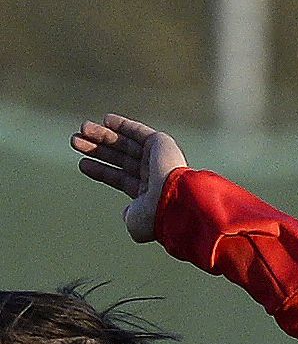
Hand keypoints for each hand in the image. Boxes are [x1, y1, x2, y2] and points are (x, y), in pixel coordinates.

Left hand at [71, 114, 187, 243]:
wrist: (176, 199)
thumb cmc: (155, 216)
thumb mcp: (136, 223)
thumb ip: (130, 217)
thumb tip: (126, 213)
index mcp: (149, 194)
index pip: (121, 179)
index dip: (101, 171)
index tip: (82, 164)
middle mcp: (155, 175)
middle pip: (120, 159)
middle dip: (98, 150)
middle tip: (75, 141)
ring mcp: (159, 159)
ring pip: (126, 144)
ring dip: (104, 136)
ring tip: (81, 129)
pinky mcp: (163, 144)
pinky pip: (140, 132)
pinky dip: (124, 125)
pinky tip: (106, 120)